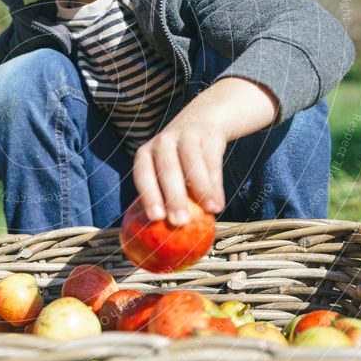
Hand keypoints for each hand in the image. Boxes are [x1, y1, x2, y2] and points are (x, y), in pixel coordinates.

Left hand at [132, 77, 279, 224]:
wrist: (202, 121)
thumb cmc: (178, 160)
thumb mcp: (167, 171)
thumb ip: (166, 196)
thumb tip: (163, 239)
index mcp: (145, 154)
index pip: (142, 174)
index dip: (148, 195)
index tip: (156, 219)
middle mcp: (162, 142)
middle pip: (166, 168)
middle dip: (173, 196)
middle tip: (180, 222)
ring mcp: (185, 135)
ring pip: (190, 161)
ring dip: (200, 188)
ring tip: (209, 212)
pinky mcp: (208, 134)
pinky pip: (211, 159)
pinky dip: (215, 182)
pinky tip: (218, 202)